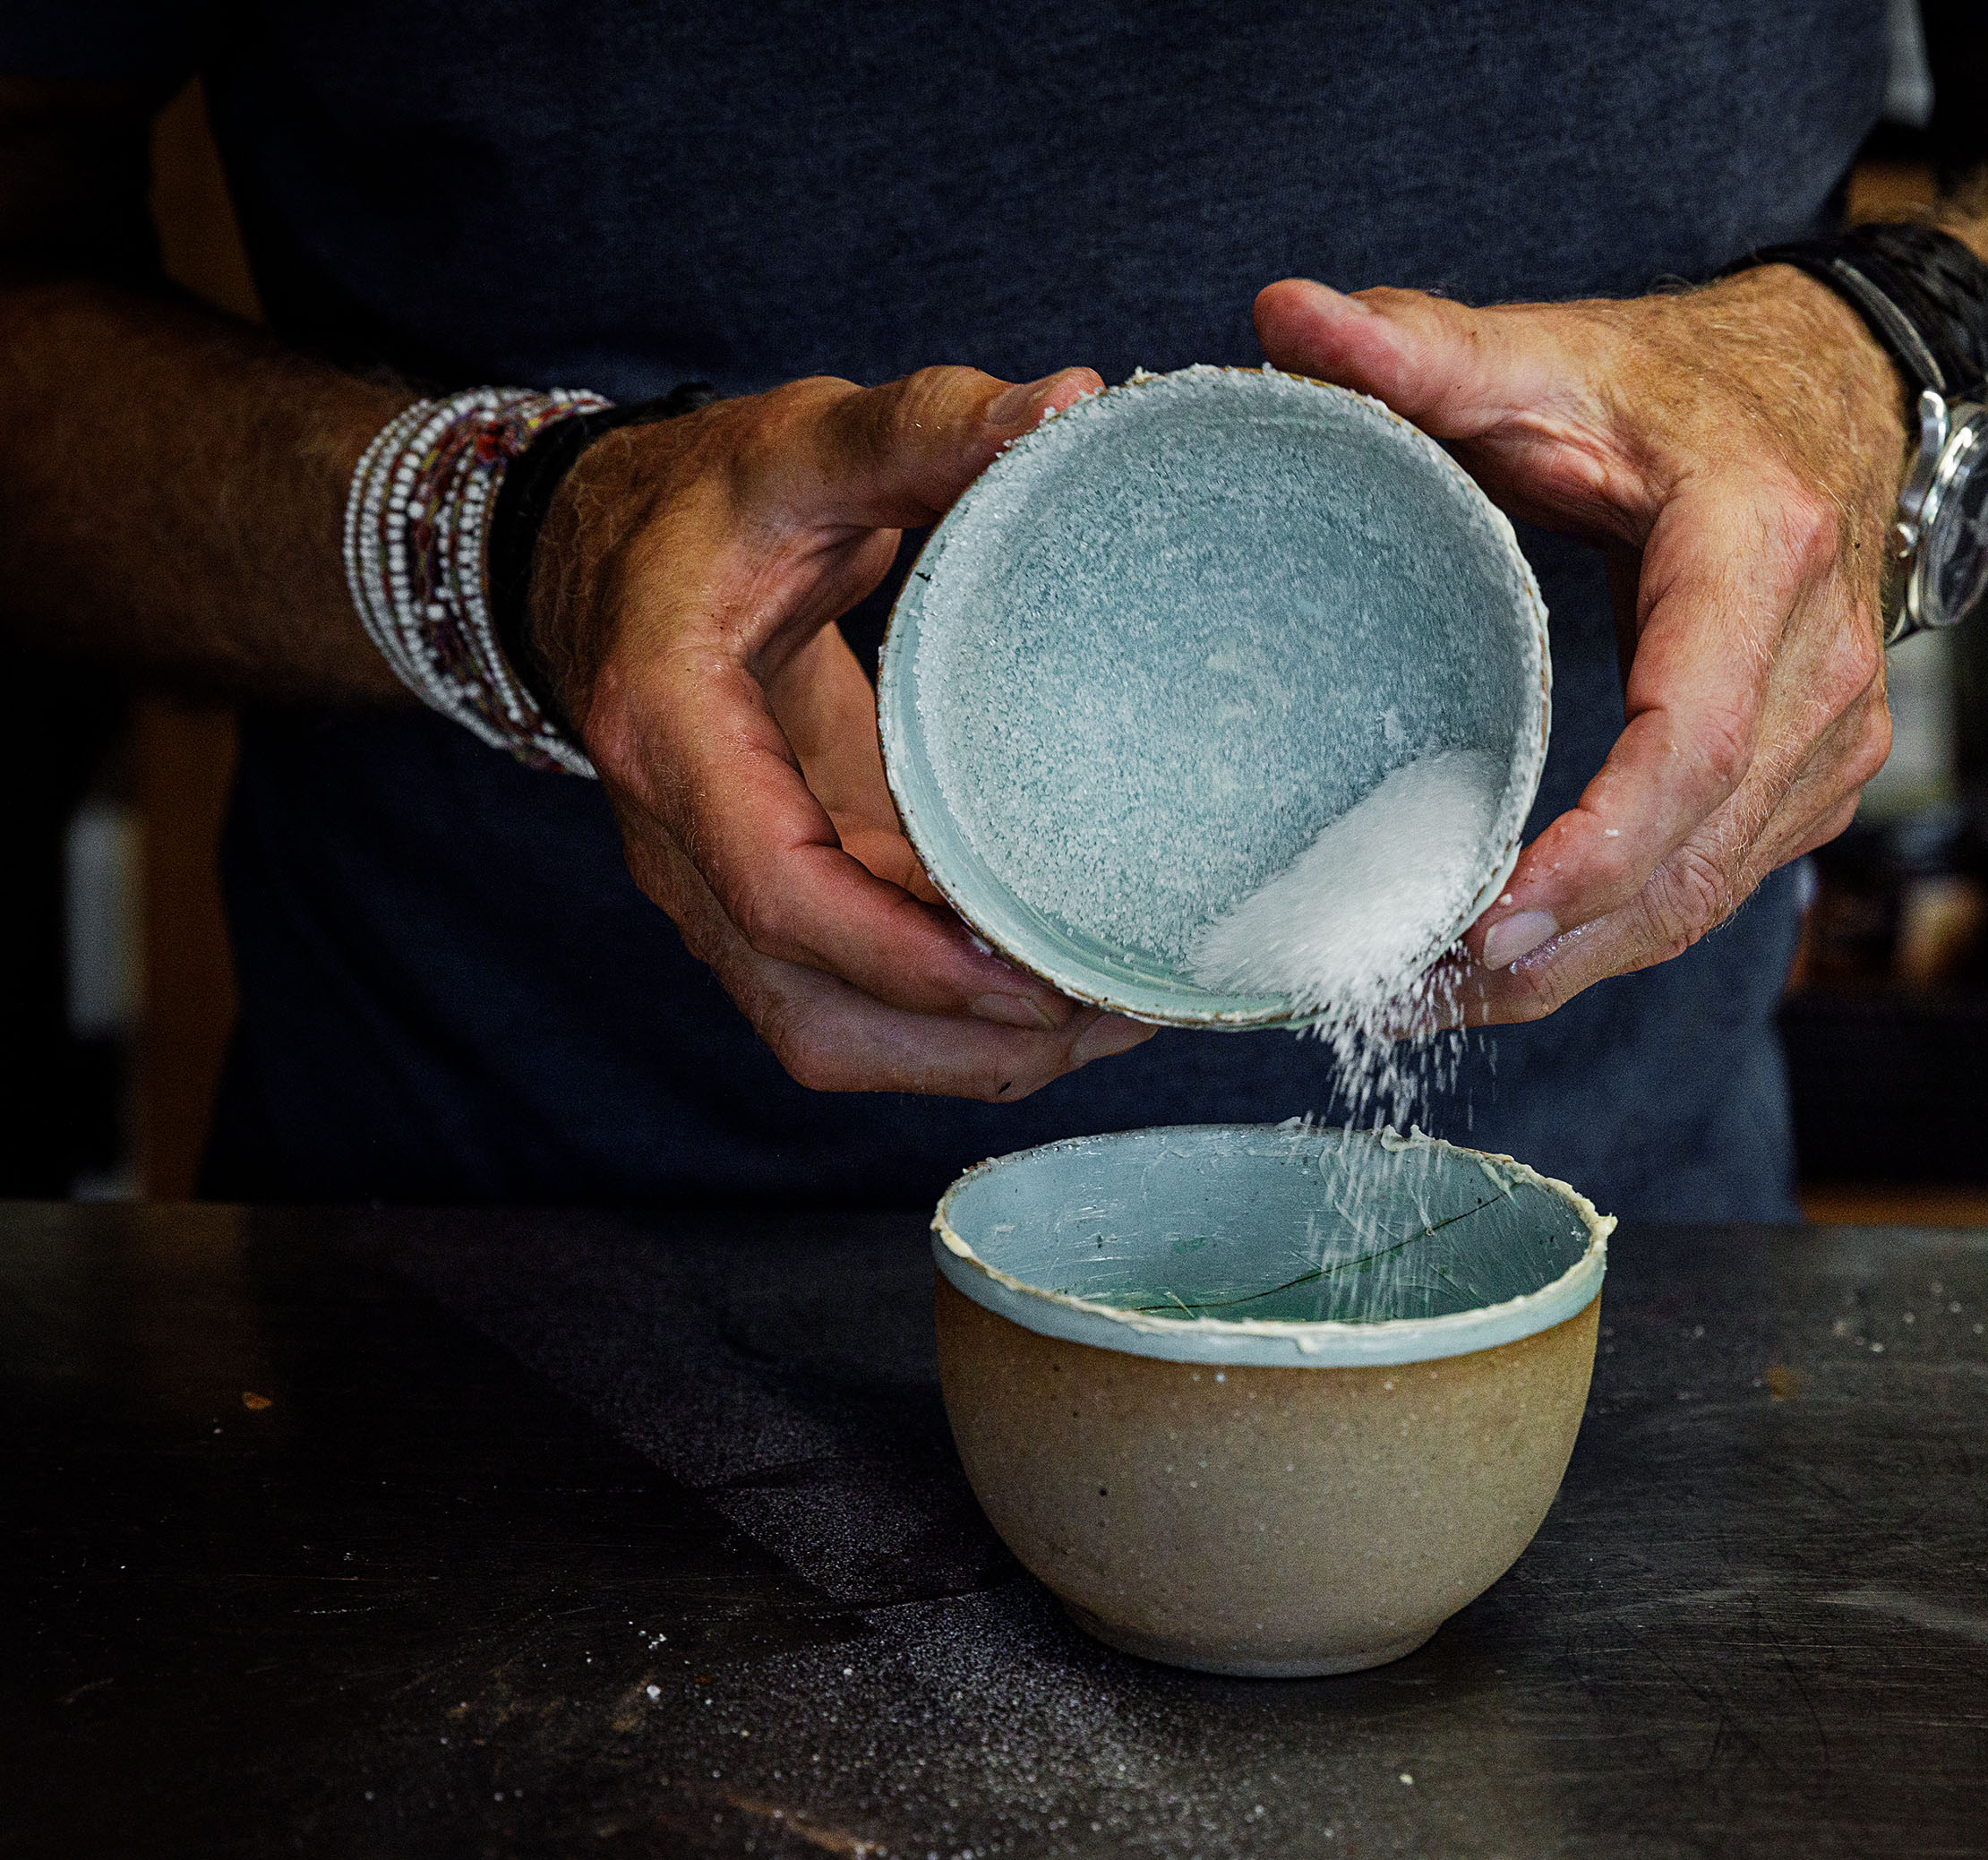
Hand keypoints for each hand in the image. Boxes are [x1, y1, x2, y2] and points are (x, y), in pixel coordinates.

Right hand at [529, 368, 1159, 1095]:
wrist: (598, 546)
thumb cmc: (701, 499)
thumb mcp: (800, 446)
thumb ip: (926, 427)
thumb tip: (1071, 404)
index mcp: (675, 736)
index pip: (779, 895)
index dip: (905, 958)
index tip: (1031, 976)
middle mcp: (682, 846)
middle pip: (814, 1013)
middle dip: (964, 1043)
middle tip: (1118, 1013)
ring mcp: (721, 890)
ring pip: (833, 1036)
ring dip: (967, 1056)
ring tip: (1113, 1019)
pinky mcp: (775, 902)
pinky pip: (857, 1002)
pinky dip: (956, 1022)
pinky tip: (1067, 986)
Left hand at [1253, 274, 1909, 1022]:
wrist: (1842, 401)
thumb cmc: (1683, 392)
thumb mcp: (1555, 357)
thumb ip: (1421, 347)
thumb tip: (1282, 314)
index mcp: (1759, 558)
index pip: (1687, 749)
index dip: (1590, 860)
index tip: (1480, 928)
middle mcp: (1823, 666)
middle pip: (1692, 861)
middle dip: (1556, 953)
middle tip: (1409, 994)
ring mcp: (1835, 738)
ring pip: (1707, 901)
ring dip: (1577, 969)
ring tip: (1435, 997)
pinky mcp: (1817, 782)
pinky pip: (1716, 892)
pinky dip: (1615, 940)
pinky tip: (1513, 964)